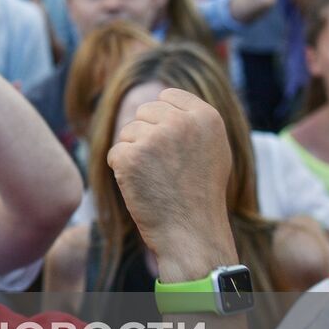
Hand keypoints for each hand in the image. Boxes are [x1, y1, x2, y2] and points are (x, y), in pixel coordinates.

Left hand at [106, 88, 237, 280]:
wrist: (192, 233)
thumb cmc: (201, 194)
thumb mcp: (212, 148)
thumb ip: (192, 120)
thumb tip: (162, 96)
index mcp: (206, 116)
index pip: (167, 96)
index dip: (162, 119)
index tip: (170, 145)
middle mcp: (181, 121)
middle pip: (144, 112)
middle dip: (147, 136)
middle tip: (164, 168)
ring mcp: (155, 137)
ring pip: (127, 133)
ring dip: (135, 154)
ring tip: (157, 179)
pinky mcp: (130, 156)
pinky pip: (116, 153)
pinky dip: (123, 171)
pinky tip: (142, 187)